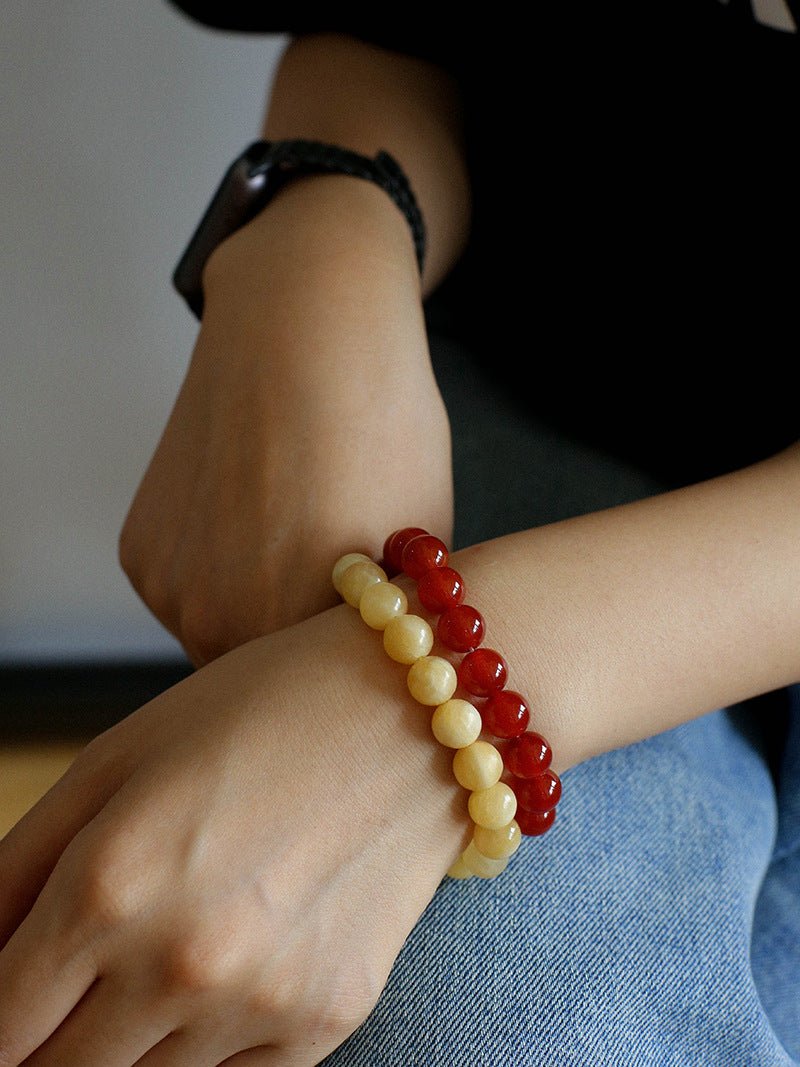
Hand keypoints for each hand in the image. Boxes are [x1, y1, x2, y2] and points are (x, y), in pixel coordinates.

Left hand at [0, 601, 467, 1065]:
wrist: (414, 710)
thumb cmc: (258, 710)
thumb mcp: (117, 759)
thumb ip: (18, 868)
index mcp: (109, 884)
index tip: (12, 1004)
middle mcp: (182, 962)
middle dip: (40, 1048)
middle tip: (64, 998)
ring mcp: (262, 1002)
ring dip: (121, 1048)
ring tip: (147, 974)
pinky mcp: (325, 1020)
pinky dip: (201, 1052)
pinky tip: (215, 983)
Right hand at [119, 178, 453, 666]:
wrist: (302, 324)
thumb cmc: (381, 423)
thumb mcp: (423, 539)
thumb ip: (394, 623)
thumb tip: (391, 657)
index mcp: (296, 626)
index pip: (325, 695)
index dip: (354, 675)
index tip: (376, 654)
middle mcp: (215, 621)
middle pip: (267, 680)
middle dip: (304, 652)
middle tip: (337, 609)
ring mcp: (169, 586)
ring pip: (224, 638)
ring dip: (258, 616)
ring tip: (293, 543)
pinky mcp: (139, 551)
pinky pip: (190, 594)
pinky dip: (219, 575)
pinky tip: (250, 513)